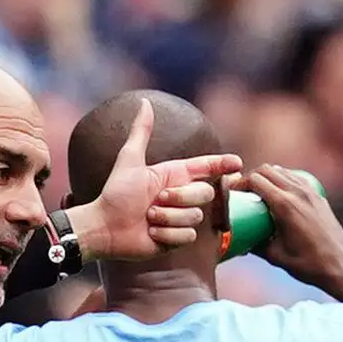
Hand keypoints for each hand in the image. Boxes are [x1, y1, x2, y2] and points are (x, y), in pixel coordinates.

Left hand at [71, 98, 244, 260]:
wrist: (105, 227)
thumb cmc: (115, 193)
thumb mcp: (130, 159)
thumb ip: (142, 132)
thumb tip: (145, 102)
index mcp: (174, 176)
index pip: (206, 168)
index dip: (222, 165)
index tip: (237, 163)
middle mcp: (180, 197)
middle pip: (205, 194)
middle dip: (181, 197)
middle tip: (156, 200)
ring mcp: (179, 219)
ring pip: (195, 217)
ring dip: (168, 218)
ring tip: (148, 218)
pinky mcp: (176, 239)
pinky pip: (187, 236)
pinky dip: (167, 234)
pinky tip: (151, 233)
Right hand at [245, 164, 342, 288]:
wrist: (340, 266)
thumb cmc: (308, 265)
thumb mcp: (275, 256)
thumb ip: (255, 245)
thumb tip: (240, 241)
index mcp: (284, 205)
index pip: (256, 180)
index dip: (240, 183)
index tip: (233, 193)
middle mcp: (298, 193)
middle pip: (267, 170)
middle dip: (252, 177)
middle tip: (244, 192)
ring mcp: (310, 192)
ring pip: (282, 171)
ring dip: (268, 177)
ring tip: (260, 192)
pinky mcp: (318, 196)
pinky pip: (296, 178)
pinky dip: (284, 180)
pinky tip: (280, 194)